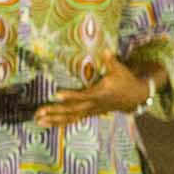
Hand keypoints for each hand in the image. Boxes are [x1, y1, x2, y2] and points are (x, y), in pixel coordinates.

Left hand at [36, 54, 152, 126]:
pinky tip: (48, 123)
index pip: (83, 96)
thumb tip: (105, 50)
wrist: (135, 97)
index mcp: (100, 93)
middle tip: (40, 112)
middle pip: (72, 110)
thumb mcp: (120, 70)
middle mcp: (93, 104)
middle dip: (55, 111)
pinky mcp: (89, 113)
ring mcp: (91, 110)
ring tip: (38, 121)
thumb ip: (110, 60)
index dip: (70, 96)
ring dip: (54, 119)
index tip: (56, 95)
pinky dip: (60, 122)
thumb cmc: (126, 81)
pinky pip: (73, 119)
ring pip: (71, 117)